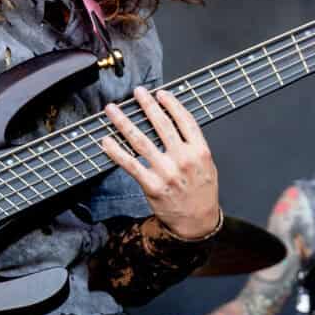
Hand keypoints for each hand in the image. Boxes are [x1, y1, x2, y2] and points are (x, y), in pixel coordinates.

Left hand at [100, 87, 220, 239]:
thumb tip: (174, 121)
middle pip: (161, 125)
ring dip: (124, 122)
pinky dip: (116, 151)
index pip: (184, 120)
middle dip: (147, 105)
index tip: (161, 93)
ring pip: (141, 140)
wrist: (197, 222)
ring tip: (113, 109)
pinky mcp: (151, 185)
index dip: (172, 104)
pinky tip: (107, 140)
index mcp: (199, 151)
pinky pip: (130, 164)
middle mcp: (183, 159)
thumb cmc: (202, 191)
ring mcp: (166, 172)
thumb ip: (193, 144)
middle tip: (137, 92)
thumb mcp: (207, 164)